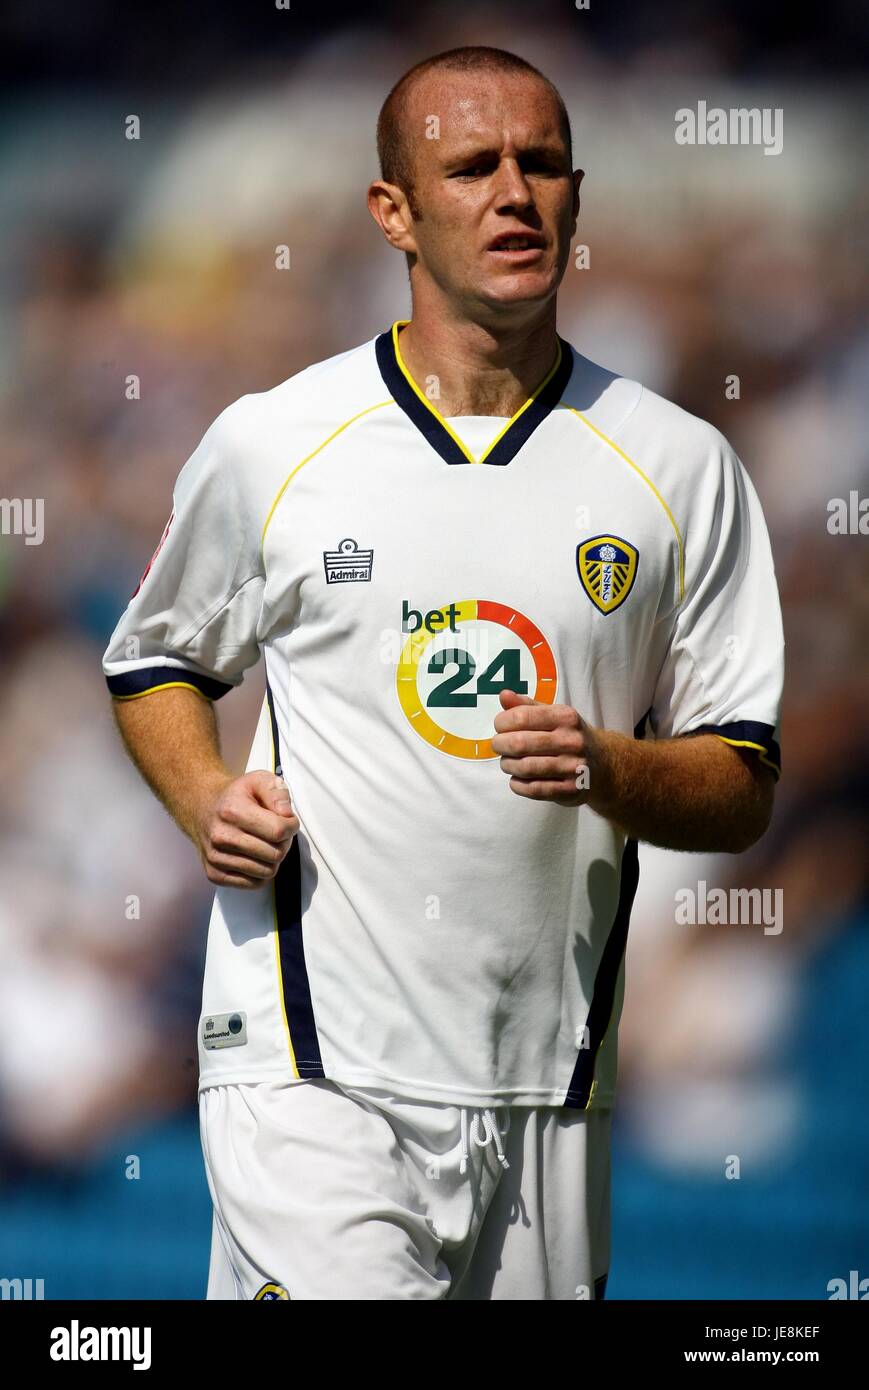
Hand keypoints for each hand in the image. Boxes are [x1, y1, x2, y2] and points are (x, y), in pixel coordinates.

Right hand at [194, 770, 299, 888]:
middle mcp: (221, 836)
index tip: (288, 820)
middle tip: (277, 833)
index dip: (291, 826)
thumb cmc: (237, 796)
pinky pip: (254, 884)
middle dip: (284, 843)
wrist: (203, 809)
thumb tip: (286, 815)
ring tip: (265, 843)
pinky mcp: (214, 875)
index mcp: (232, 811)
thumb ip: (277, 792)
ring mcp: (216, 858)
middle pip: (275, 854)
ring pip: (267, 871)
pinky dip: (260, 872)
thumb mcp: (259, 780)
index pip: (278, 831)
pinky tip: (254, 856)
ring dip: (273, 859)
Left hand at [490, 689, 607, 806]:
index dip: (502, 722)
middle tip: (498, 746)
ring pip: (524, 767)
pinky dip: (517, 785)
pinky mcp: (571, 789)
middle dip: (500, 745)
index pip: (521, 716)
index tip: (500, 726)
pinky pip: (534, 789)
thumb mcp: (553, 716)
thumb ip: (527, 706)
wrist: (603, 765)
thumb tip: (503, 695)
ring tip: (507, 762)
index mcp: (565, 717)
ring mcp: (573, 767)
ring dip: (507, 765)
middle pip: (519, 743)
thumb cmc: (568, 736)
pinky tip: (516, 779)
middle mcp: (572, 741)